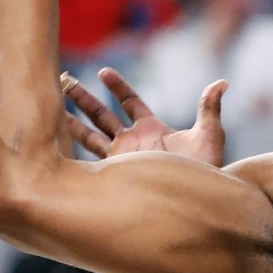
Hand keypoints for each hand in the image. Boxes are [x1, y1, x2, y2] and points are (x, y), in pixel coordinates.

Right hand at [63, 68, 226, 166]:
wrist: (196, 201)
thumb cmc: (207, 171)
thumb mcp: (209, 135)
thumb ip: (209, 108)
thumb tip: (222, 82)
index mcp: (152, 129)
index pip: (130, 102)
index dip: (118, 87)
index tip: (103, 72)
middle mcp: (133, 143)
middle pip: (102, 115)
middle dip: (83, 98)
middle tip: (63, 79)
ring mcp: (121, 159)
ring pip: (89, 135)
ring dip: (71, 120)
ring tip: (50, 103)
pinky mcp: (113, 175)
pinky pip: (88, 159)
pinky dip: (72, 147)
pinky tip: (54, 137)